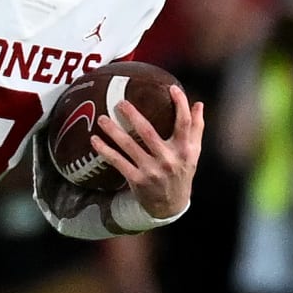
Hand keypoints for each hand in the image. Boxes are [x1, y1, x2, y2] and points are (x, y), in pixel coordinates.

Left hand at [93, 84, 203, 218]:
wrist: (170, 205)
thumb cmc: (181, 173)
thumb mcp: (193, 153)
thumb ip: (196, 129)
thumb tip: (198, 104)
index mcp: (185, 150)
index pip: (184, 124)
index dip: (180, 105)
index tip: (172, 88)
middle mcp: (168, 159)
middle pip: (149, 132)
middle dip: (133, 116)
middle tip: (120, 102)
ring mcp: (151, 170)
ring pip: (129, 146)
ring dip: (113, 131)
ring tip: (101, 118)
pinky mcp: (137, 180)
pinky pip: (118, 162)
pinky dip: (105, 151)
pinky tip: (94, 140)